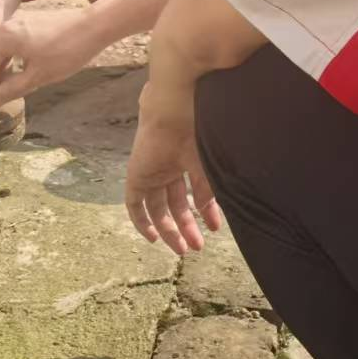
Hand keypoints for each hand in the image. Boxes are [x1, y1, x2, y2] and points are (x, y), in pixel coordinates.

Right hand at [0, 7, 106, 105]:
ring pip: (0, 48)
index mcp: (5, 37)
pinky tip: (16, 70)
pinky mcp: (31, 21)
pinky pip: (11, 41)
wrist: (94, 26)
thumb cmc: (67, 52)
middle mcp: (8, 25)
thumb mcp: (38, 76)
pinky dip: (10, 57)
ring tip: (1, 87)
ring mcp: (20, 21)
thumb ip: (13, 88)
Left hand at [125, 79, 221, 254]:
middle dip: (188, 225)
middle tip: (197, 247)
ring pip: (158, 207)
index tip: (215, 228)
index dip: (207, 210)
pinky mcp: (136, 175)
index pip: (198, 189)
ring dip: (170, 229)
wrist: (177, 109)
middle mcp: (171, 164)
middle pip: (177, 201)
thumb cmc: (201, 127)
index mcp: (190, 156)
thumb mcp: (213, 162)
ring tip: (182, 249)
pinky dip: (142, 222)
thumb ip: (216, 187)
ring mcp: (153, 170)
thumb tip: (222, 210)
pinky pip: (134, 204)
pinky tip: (154, 238)